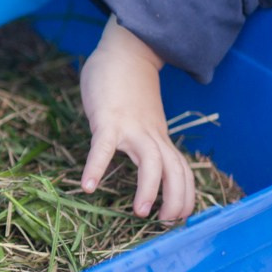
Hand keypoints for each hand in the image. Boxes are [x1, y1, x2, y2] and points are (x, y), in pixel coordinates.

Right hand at [79, 16, 194, 221]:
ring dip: (148, 189)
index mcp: (158, 136)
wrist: (124, 49)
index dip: (185, 195)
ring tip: (138, 213)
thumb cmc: (127, 85)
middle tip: (164, 222)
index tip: (177, 216)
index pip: (181, 170)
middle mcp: (150, 134)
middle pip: (174, 169)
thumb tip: (137, 155)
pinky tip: (87, 186)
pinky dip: (96, 167)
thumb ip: (141, 135)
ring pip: (151, 161)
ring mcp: (131, 126)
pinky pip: (104, 147)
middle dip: (175, 199)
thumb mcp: (141, 117)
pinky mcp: (108, 119)